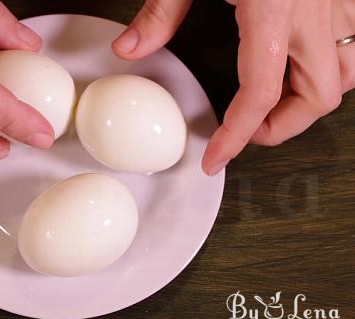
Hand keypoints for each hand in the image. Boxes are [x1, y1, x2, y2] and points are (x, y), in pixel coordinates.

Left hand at [112, 0, 354, 175]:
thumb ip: (161, 11)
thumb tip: (130, 48)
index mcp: (275, 8)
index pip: (259, 94)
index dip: (237, 136)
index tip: (215, 157)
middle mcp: (316, 9)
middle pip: (320, 97)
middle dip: (283, 126)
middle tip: (248, 134)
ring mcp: (338, 0)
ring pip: (346, 74)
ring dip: (311, 101)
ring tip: (273, 109)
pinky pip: (351, 45)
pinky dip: (328, 67)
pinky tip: (297, 66)